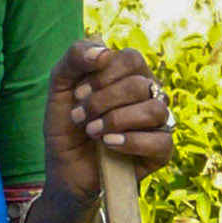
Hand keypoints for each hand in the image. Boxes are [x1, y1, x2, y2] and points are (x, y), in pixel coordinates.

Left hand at [44, 37, 174, 202]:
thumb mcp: (60, 87)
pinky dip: (132, 142)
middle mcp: (149, 95)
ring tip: (92, 133)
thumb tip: (104, 52)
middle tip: (80, 118)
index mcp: (130, 75)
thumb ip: (74, 58)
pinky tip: (109, 145)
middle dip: (103, 101)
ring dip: (116, 121)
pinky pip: (161, 141)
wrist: (66, 169)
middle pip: (140, 85)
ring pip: (155, 110)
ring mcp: (158, 123)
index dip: (103, 75)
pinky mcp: (161, 151)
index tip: (78, 94)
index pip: (132, 59)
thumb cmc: (67, 126)